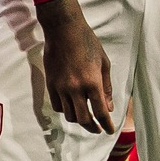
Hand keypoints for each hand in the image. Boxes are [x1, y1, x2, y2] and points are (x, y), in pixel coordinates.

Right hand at [37, 0, 113, 133]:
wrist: (63, 29)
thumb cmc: (87, 42)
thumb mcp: (103, 63)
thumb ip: (106, 87)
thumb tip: (109, 107)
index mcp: (92, 82)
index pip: (100, 112)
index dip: (106, 124)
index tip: (109, 131)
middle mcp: (76, 88)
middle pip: (84, 119)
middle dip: (92, 128)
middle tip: (98, 129)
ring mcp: (61, 87)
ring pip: (69, 115)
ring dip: (79, 120)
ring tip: (85, 118)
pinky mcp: (50, 84)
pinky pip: (57, 106)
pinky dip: (65, 110)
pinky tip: (71, 107)